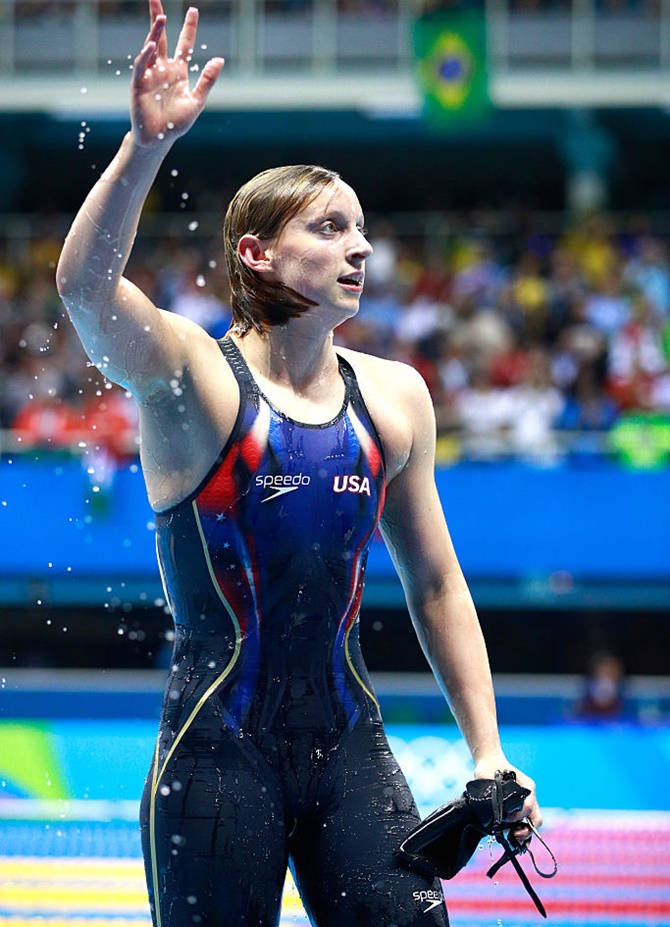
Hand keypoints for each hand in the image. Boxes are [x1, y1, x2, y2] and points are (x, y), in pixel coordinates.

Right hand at [131, 0, 223, 146]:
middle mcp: (162, 69)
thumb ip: (207, 81)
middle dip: (158, 18)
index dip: (189, 28)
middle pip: (161, 38)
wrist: (159, 140)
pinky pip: (141, 67)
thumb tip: (219, 60)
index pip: (184, 44)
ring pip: (151, 48)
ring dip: (154, 32)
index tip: (194, 10)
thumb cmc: (175, 123)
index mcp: (178, 72)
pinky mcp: (138, 85)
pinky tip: (151, 45)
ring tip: (160, 16)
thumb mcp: (197, 101)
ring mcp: (149, 75)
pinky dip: (145, 56)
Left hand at [473, 754, 542, 840]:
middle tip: (514, 835)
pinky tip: (511, 834)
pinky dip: (520, 829)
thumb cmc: (489, 768)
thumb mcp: (490, 777)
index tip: (507, 818)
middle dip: (527, 830)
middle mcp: (530, 795)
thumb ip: (494, 792)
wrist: (490, 763)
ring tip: (513, 838)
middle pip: (536, 818)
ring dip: (524, 831)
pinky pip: (525, 821)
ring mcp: (526, 802)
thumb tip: (495, 810)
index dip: (519, 815)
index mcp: (527, 786)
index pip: (529, 806)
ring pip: (532, 822)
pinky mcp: (520, 808)